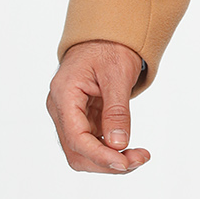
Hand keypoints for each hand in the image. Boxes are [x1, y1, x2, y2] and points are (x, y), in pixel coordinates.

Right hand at [47, 39, 150, 173]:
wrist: (106, 35)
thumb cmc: (110, 47)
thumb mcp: (118, 74)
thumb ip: (117, 110)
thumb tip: (119, 145)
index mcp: (64, 94)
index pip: (76, 137)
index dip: (100, 155)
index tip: (125, 163)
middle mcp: (60, 108)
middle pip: (77, 151)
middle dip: (107, 162)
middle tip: (139, 159)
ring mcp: (69, 115)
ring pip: (83, 151)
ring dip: (110, 160)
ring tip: (139, 157)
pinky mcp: (80, 118)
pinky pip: (91, 142)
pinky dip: (110, 150)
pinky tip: (130, 149)